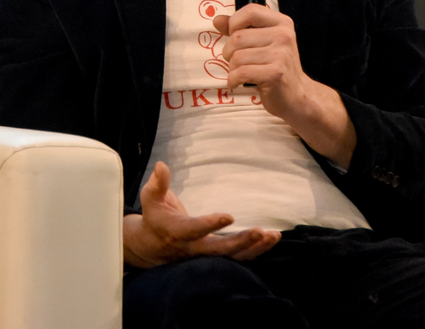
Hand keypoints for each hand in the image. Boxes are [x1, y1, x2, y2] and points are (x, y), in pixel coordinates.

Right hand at [122, 162, 278, 268]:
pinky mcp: (216, 258)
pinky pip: (239, 258)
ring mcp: (206, 256)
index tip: (229, 216)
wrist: (152, 246)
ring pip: (233, 258)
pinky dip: (257, 250)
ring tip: (274, 236)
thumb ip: (157, 184)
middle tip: (259, 231)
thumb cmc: (156, 216)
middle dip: (240, 242)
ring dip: (255, 248)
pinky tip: (272, 239)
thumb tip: (162, 165)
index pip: (194, 230)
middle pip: (218, 250)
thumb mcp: (151, 199)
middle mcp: (193, 249)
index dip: (210, 224)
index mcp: (176, 232)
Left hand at [213, 6, 357, 166]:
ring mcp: (281, 54)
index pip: (250, 11)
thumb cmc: (275, 67)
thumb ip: (240, 29)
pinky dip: (233, 80)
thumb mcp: (262, 42)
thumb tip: (217, 20)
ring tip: (242, 73)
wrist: (296, 95)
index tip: (234, 36)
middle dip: (229, 52)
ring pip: (237, 56)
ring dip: (232, 68)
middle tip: (238, 62)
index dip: (234, 22)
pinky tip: (238, 82)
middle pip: (237, 37)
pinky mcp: (275, 73)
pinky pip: (241, 73)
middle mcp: (283, 35)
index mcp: (282, 23)